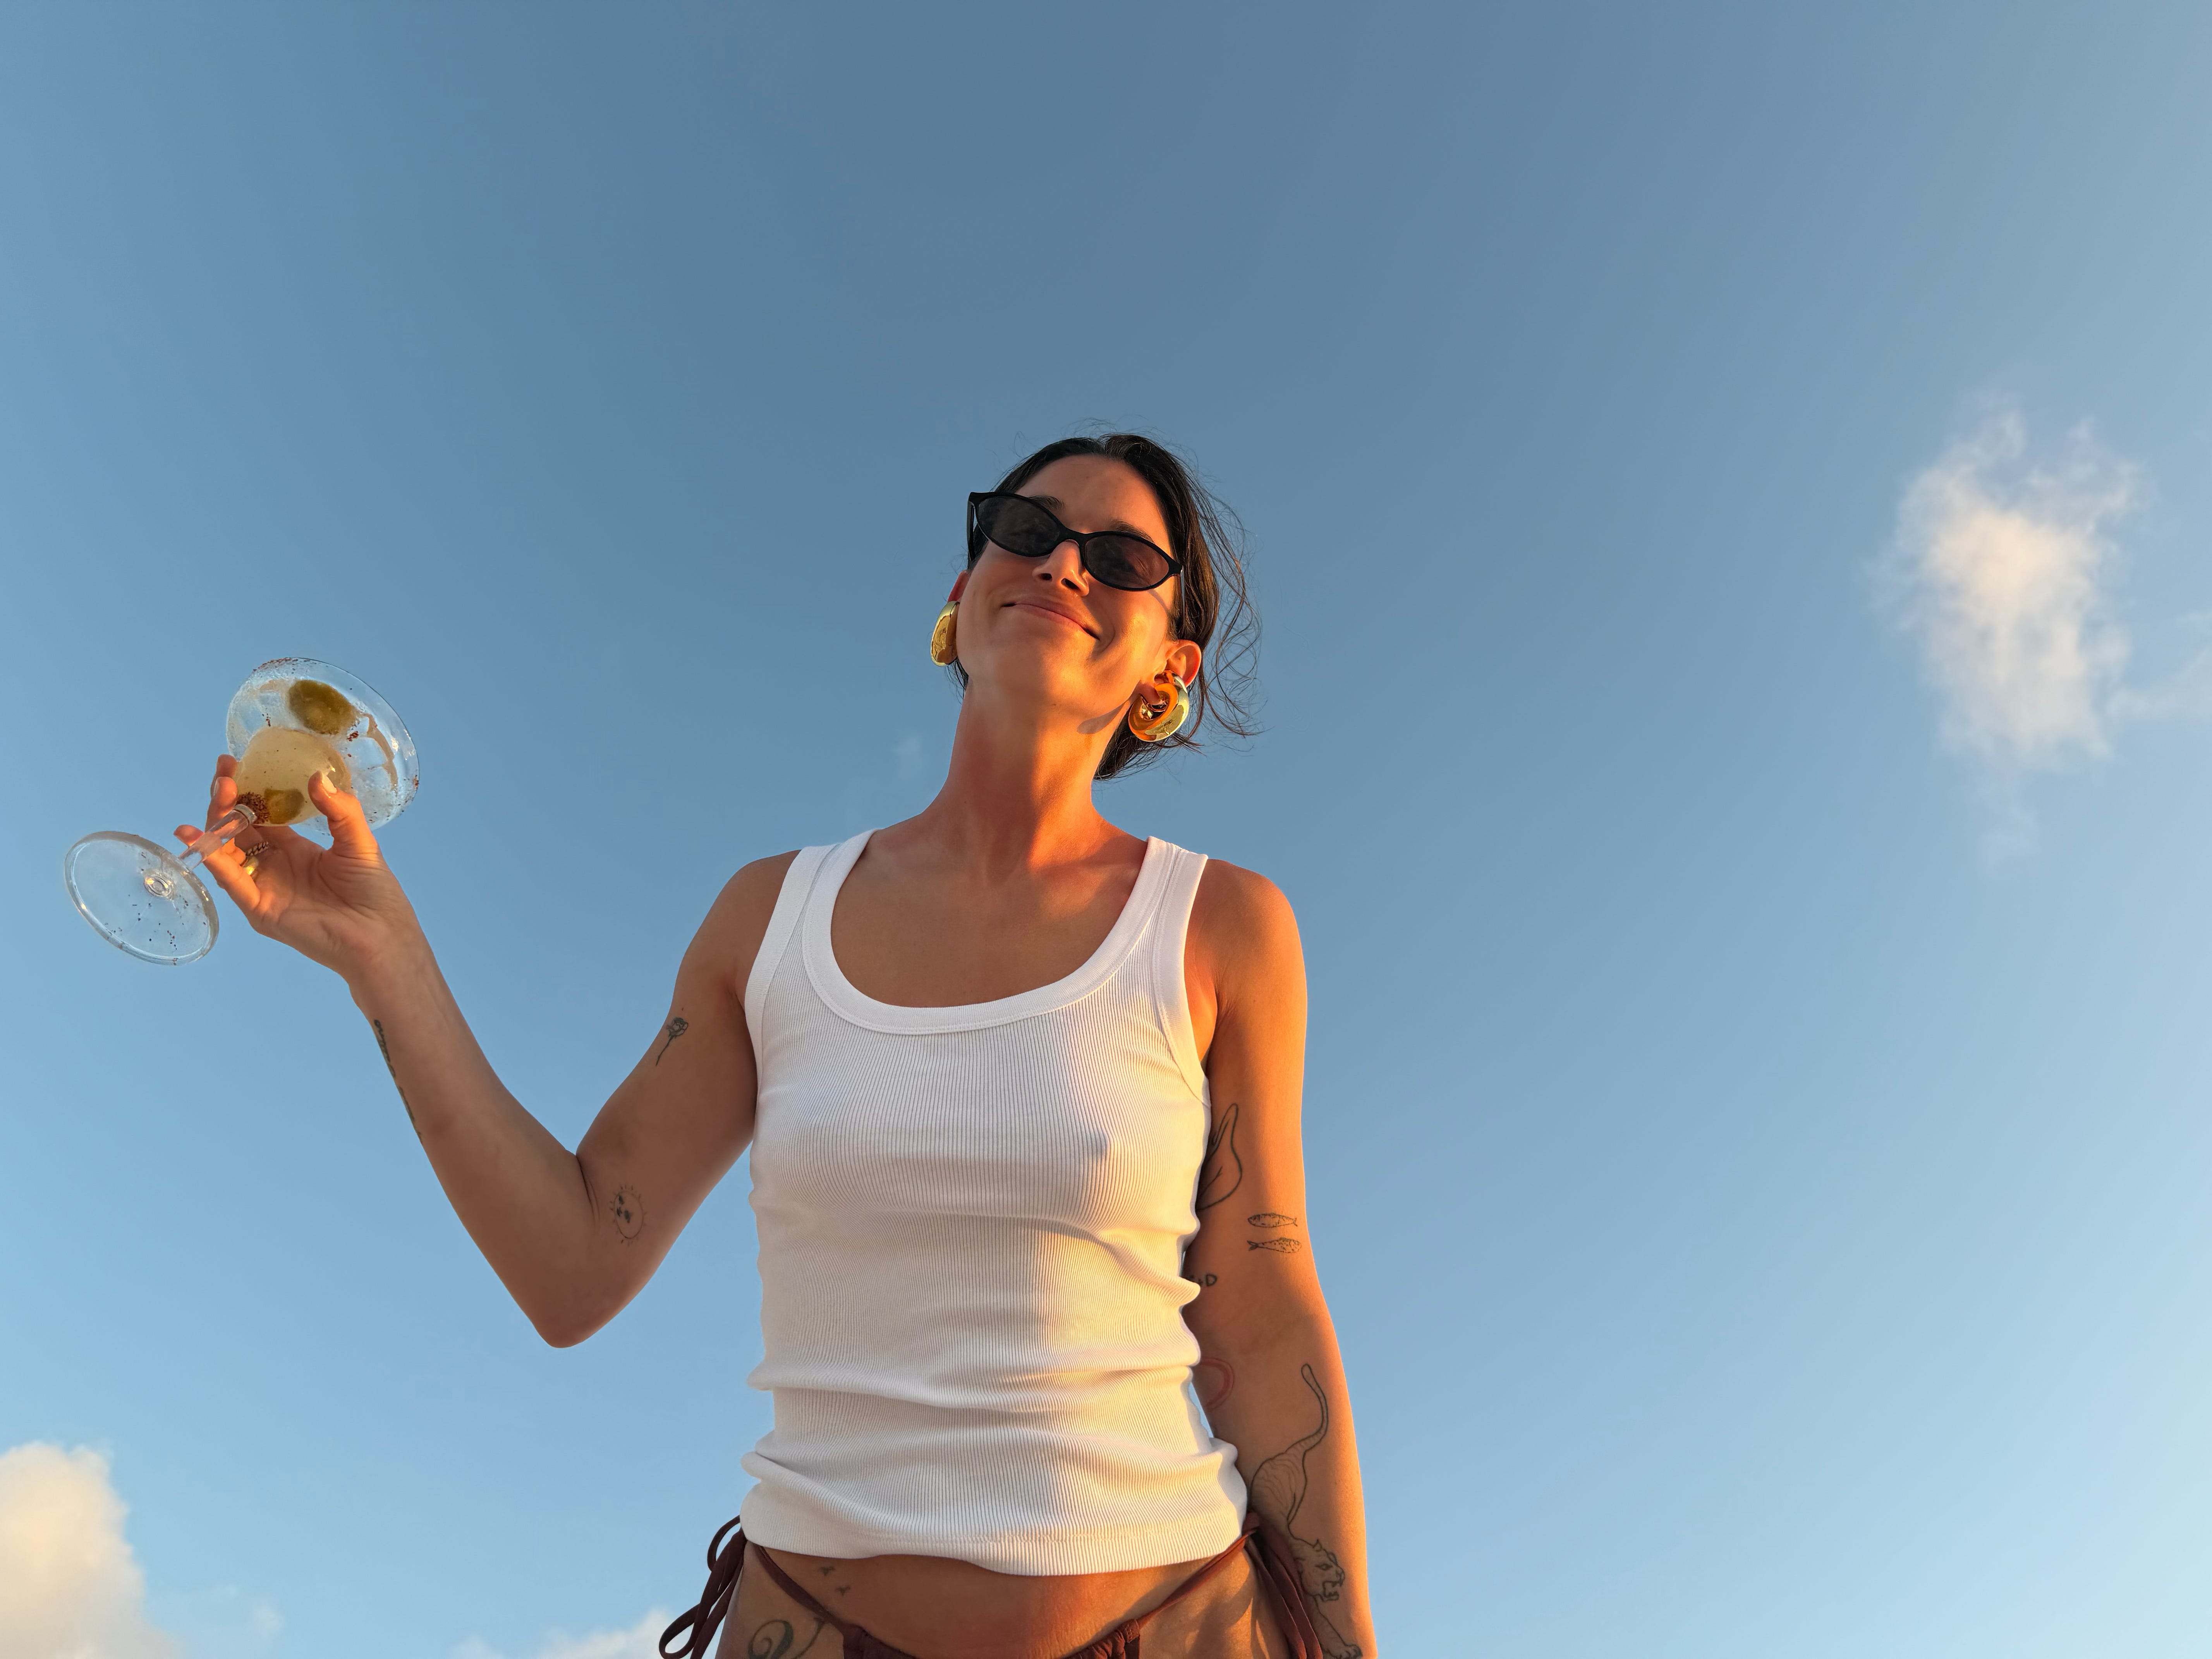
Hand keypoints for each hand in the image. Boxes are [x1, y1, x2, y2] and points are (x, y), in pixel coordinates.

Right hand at [176, 755, 424, 982]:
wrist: (380, 934)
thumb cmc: (374, 890)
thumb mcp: (358, 841)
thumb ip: (339, 809)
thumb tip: (317, 775)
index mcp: (294, 848)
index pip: (259, 815)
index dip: (245, 790)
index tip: (234, 763)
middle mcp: (272, 865)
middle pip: (236, 829)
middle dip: (226, 800)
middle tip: (224, 773)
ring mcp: (262, 887)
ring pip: (226, 851)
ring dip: (216, 822)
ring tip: (219, 794)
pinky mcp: (259, 908)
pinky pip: (231, 881)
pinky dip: (214, 860)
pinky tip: (202, 838)